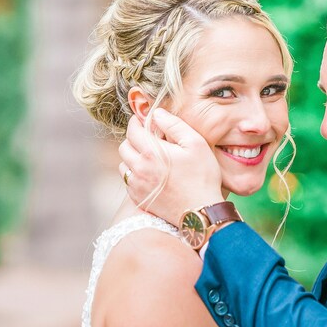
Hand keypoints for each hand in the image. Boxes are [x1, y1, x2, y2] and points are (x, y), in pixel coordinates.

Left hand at [119, 109, 223, 224]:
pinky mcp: (138, 199)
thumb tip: (157, 114)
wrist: (201, 213)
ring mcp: (136, 186)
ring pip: (124, 164)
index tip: (143, 120)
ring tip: (149, 157)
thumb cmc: (202, 177)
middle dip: (134, 139)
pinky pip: (128, 181)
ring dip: (132, 157)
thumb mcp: (196, 144)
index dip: (136, 122)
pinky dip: (135, 174)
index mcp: (151, 152)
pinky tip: (151, 174)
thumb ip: (174, 125)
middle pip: (124, 146)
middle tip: (148, 139)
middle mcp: (138, 169)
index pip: (132, 130)